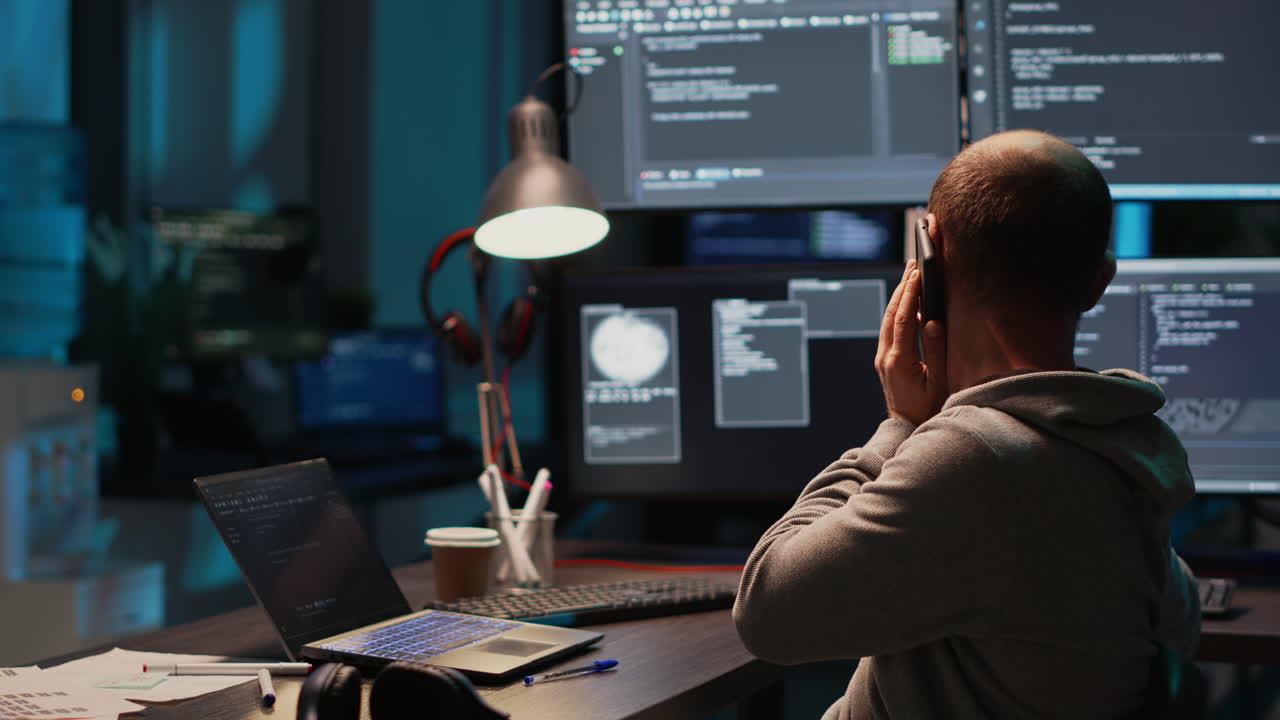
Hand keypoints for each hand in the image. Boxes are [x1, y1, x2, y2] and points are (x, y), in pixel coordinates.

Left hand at [874, 261, 947, 424]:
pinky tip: (907, 300)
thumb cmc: (929, 408)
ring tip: (910, 275)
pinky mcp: (884, 360)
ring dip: (899, 296)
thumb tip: (933, 321)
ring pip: (887, 319)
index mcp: (898, 361)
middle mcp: (885, 357)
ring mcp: (882, 358)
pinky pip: (889, 328)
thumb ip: (936, 351)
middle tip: (913, 264)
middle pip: (891, 314)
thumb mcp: (939, 381)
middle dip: (902, 287)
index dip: (910, 294)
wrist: (907, 429)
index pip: (904, 319)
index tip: (918, 273)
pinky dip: (898, 310)